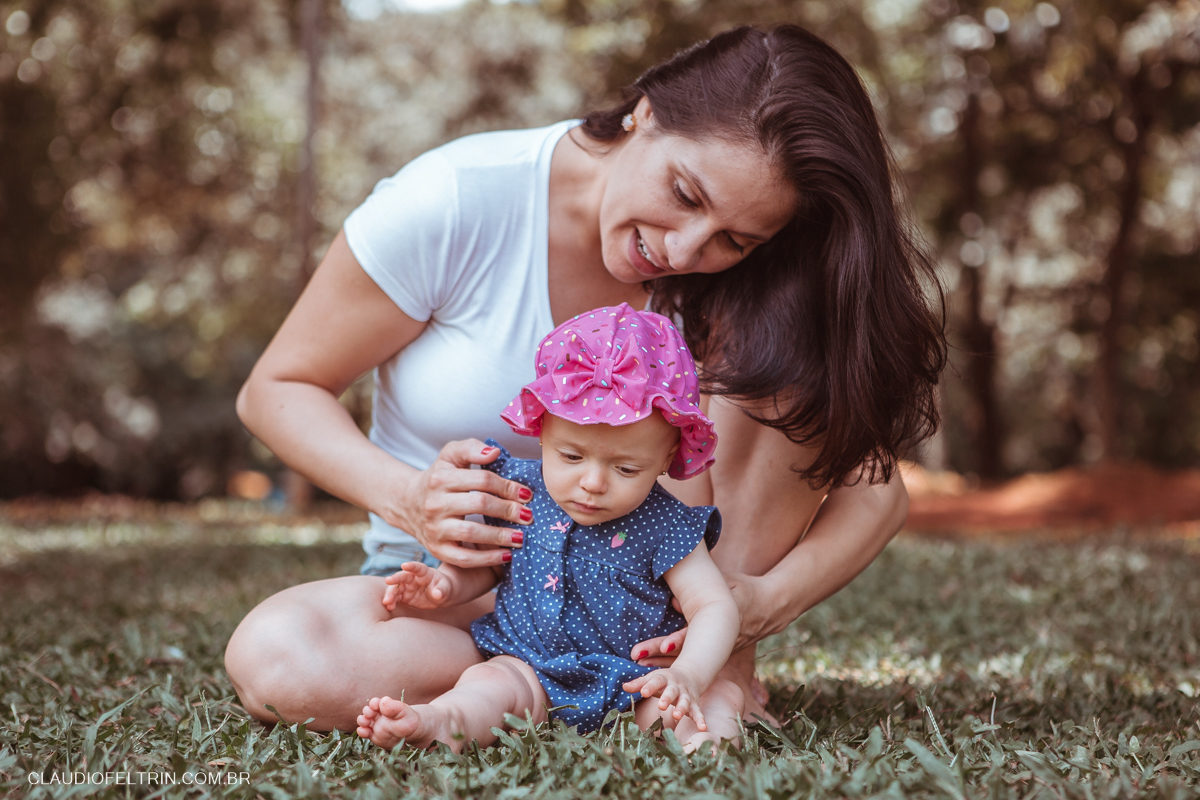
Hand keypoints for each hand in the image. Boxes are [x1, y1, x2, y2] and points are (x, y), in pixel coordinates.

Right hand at [382, 562, 452, 609]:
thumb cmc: (443, 587)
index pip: (418, 567)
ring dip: (390, 594)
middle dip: (395, 578)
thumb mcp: (445, 588)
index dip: (411, 566)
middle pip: (403, 577)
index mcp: (424, 572)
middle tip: (388, 581)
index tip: (404, 565)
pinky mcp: (404, 596)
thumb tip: (437, 594)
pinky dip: (391, 602)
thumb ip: (441, 590)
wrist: (440, 594)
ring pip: (396, 588)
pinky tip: (389, 606)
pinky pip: (396, 598)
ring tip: (386, 601)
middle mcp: (413, 578)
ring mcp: (407, 587)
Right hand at [392, 439, 532, 567]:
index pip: (482, 480)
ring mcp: (435, 528)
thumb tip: (494, 452)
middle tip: (528, 516)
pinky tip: (507, 556)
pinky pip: (464, 558)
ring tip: (522, 537)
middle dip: (508, 510)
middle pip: (479, 504)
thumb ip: (471, 449)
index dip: (507, 487)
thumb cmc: (439, 477)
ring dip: (501, 536)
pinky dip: (487, 559)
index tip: (526, 494)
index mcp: (441, 478)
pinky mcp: (436, 550)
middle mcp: (435, 504)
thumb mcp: (450, 456)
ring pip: (471, 532)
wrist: (408, 504)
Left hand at [623, 667, 706, 729]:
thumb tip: (624, 687)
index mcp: (664, 678)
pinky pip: (698, 712)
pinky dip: (700, 719)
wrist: (689, 675)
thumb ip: (639, 684)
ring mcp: (686, 695)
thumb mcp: (652, 679)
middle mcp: (676, 686)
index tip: (643, 692)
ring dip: (682, 708)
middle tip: (661, 705)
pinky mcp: (694, 704)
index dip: (649, 686)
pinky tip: (703, 728)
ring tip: (677, 716)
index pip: (656, 681)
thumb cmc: (665, 680)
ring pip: (685, 701)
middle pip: (672, 691)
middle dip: (667, 698)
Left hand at [631, 573, 788, 663]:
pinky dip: (679, 669)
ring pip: (689, 660)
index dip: (676, 641)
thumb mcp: (730, 583)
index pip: (693, 634)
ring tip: (641, 669)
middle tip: (637, 657)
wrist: (772, 606)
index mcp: (719, 621)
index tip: (661, 648)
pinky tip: (660, 675)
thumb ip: (704, 590)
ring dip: (665, 666)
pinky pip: (697, 662)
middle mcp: (718, 640)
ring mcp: (719, 648)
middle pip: (686, 651)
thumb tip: (672, 601)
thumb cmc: (746, 589)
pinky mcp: (720, 653)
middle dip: (660, 656)